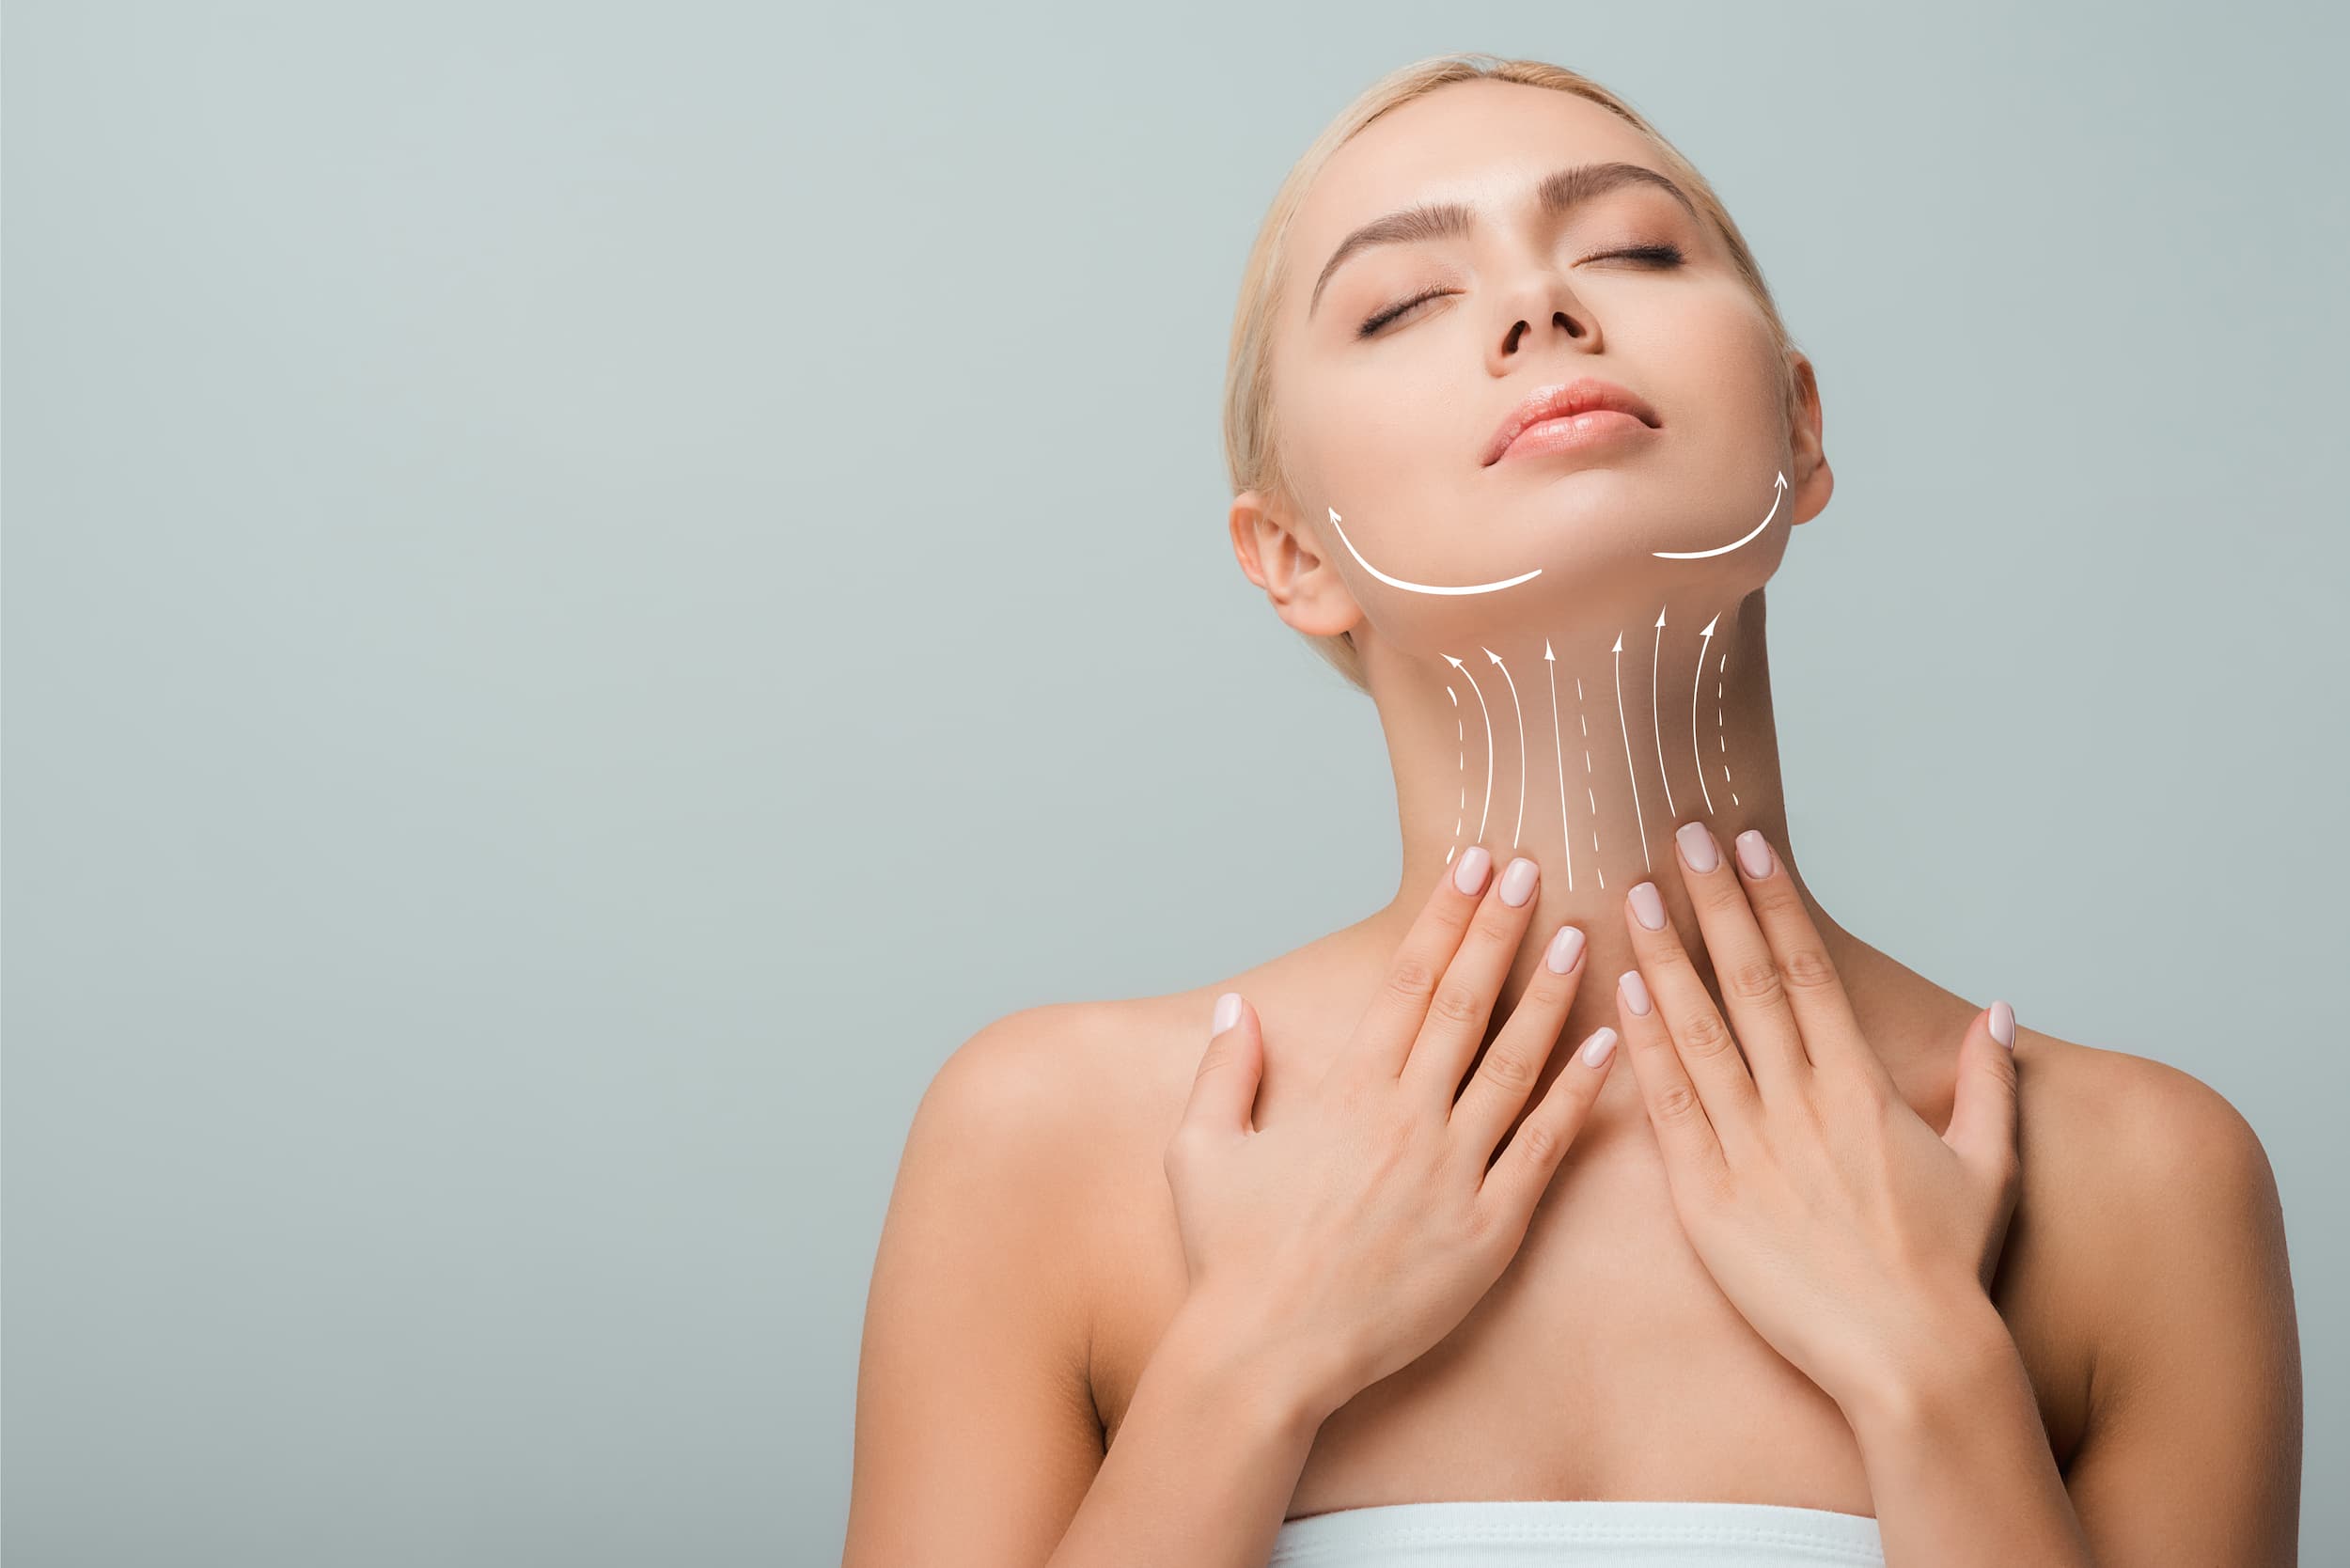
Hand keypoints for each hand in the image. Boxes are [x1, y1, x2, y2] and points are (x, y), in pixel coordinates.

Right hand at [1165, 846, 1620, 1423]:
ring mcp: (1452, 1173)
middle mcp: (1406, 1118)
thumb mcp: (1200, 1152)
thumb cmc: (1229, 1259)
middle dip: (1501, 928)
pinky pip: (1545, 1150)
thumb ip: (1224, 1071)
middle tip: (1536, 866)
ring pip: (1516, 1065)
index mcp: (1345, 1092)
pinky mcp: (1487, 1231)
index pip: (1406, 980)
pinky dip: (1580, 1095)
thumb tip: (1237, 1009)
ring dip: (1551, 995)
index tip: (1475, 863)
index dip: (1445, 915)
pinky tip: (1610, 1047)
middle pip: (1466, 1003)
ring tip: (1581, 937)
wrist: (1265, 1356)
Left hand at [1610, 821, 2021, 1418]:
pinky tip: (1625, 996)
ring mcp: (1755, 1149)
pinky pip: (1672, 1109)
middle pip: (1750, 981)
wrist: (1913, 1360)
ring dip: (1666, 957)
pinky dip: (1647, 1048)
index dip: (1775, 904)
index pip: (1809, 971)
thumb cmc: (1949, 1272)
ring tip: (1631, 895)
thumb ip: (1989, 1081)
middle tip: (1680, 835)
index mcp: (1863, 1088)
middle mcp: (1805, 1104)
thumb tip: (1999, 1009)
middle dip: (1714, 902)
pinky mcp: (1710, 1201)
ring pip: (1701, 1033)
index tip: (1749, 847)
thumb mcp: (1990, 1167)